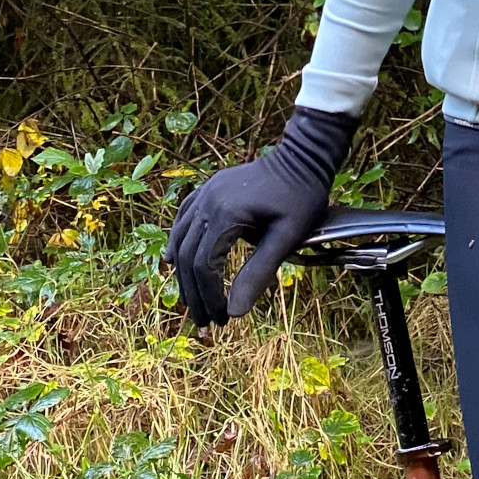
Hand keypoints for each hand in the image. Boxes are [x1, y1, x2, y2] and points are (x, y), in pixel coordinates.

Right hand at [165, 107, 358, 327]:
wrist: (303, 156)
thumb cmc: (302, 197)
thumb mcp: (287, 237)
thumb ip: (259, 272)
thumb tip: (234, 312)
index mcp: (226, 215)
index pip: (205, 267)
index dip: (210, 297)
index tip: (220, 320)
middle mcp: (208, 202)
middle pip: (188, 256)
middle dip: (195, 293)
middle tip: (205, 322)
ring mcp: (206, 193)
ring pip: (181, 239)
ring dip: (184, 273)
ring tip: (193, 300)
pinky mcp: (209, 188)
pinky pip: (183, 217)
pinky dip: (177, 241)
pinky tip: (175, 259)